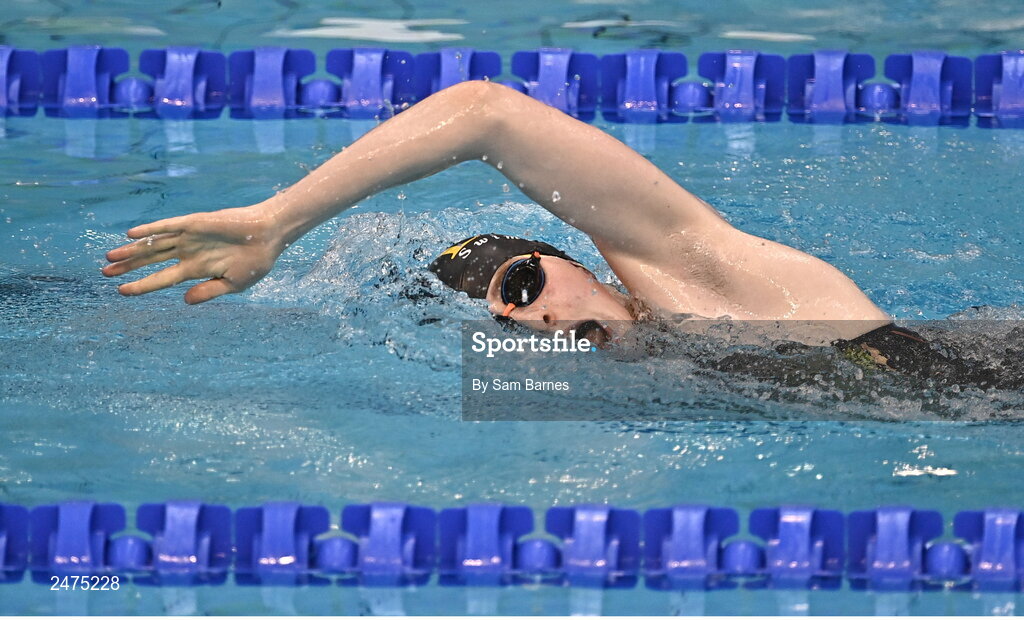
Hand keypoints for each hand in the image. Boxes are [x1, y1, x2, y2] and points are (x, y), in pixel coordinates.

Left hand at [102, 205, 283, 303]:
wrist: (269, 236)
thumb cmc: (256, 262)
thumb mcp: (233, 285)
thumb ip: (208, 292)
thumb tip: (183, 301)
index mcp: (196, 270)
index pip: (162, 279)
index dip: (141, 285)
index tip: (122, 291)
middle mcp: (188, 253)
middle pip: (151, 260)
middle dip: (128, 266)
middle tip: (104, 272)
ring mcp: (189, 237)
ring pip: (154, 244)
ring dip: (132, 250)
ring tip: (109, 256)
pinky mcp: (194, 223)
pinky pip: (168, 227)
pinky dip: (150, 230)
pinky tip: (131, 234)